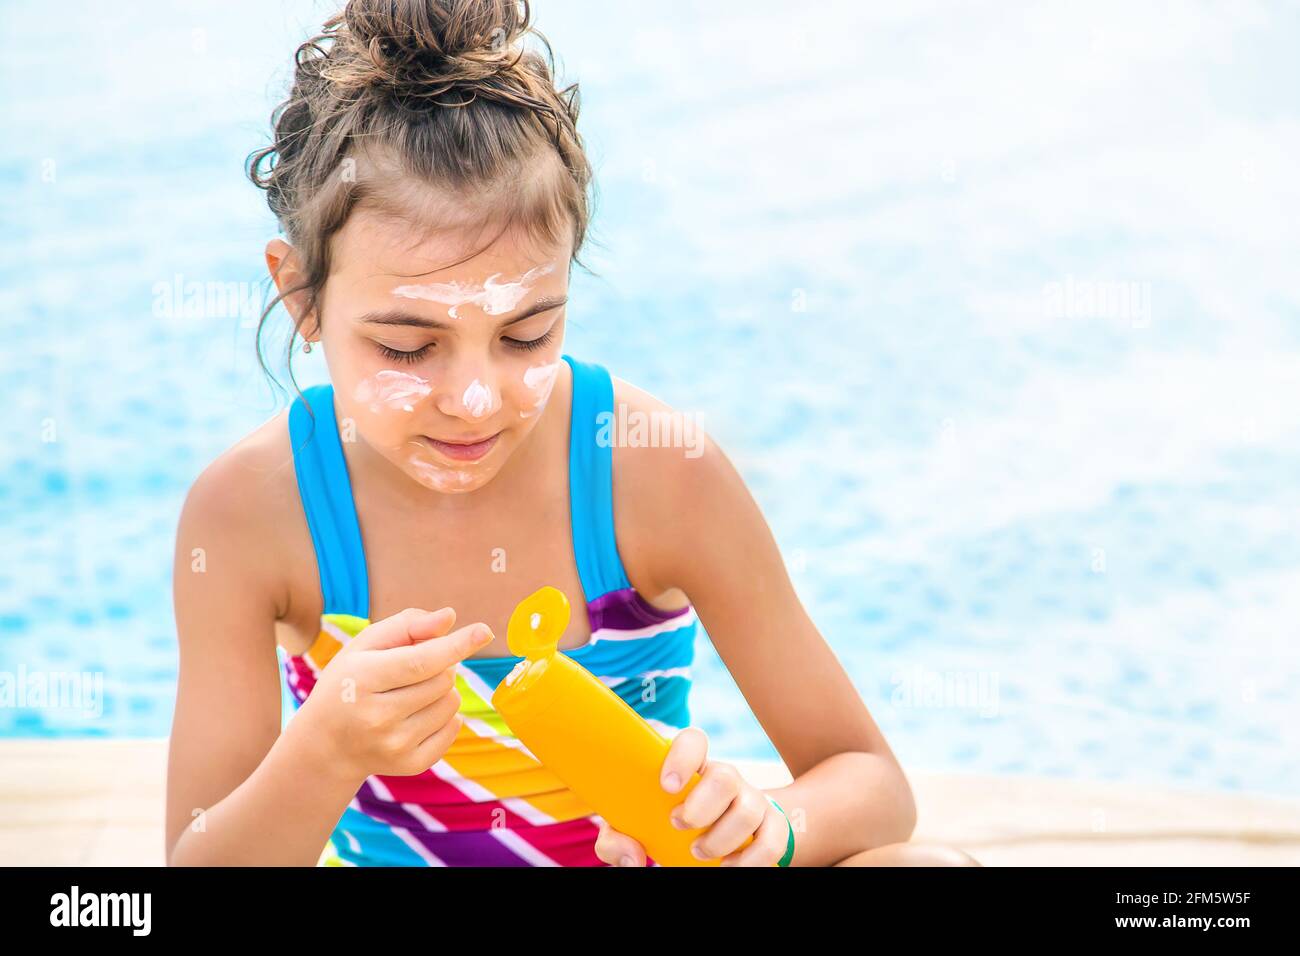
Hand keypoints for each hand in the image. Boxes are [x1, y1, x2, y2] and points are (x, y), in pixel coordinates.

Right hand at [290, 606, 493, 781]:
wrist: (326, 744)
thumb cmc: (350, 682)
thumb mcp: (364, 646)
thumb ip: (407, 625)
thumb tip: (449, 618)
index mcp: (362, 680)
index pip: (420, 662)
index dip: (455, 645)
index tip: (484, 630)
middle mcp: (377, 717)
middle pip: (443, 679)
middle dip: (441, 665)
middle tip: (414, 669)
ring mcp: (395, 745)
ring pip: (452, 702)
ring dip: (443, 690)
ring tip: (412, 692)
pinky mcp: (410, 765)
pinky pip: (454, 728)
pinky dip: (445, 715)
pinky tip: (416, 715)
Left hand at [593, 726, 791, 866]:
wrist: (712, 837)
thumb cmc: (664, 824)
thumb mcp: (633, 829)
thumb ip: (617, 839)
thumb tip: (632, 857)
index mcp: (690, 767)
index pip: (694, 741)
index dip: (683, 757)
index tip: (666, 785)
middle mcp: (724, 777)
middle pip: (725, 775)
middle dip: (701, 806)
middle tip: (678, 825)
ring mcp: (751, 799)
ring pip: (748, 809)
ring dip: (720, 838)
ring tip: (697, 853)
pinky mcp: (772, 826)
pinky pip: (772, 841)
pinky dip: (749, 861)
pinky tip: (727, 867)